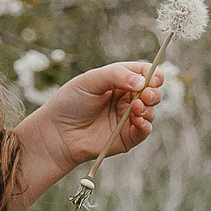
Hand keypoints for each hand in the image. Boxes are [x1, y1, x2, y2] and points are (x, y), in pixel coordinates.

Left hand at [32, 61, 164, 172]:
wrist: (57, 133)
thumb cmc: (69, 103)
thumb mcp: (91, 80)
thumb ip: (116, 75)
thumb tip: (142, 82)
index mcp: (119, 81)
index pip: (144, 73)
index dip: (152, 74)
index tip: (153, 78)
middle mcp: (126, 98)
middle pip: (152, 92)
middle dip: (154, 92)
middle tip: (146, 94)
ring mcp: (128, 118)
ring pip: (151, 110)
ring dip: (148, 108)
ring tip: (136, 108)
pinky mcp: (127, 137)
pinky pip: (145, 130)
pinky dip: (146, 125)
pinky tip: (137, 120)